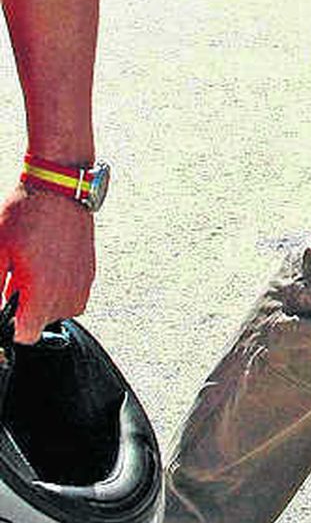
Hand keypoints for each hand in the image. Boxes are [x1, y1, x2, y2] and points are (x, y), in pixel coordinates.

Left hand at [0, 185, 94, 344]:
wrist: (58, 188)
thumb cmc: (25, 215)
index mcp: (43, 292)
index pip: (25, 334)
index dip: (9, 322)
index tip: (4, 302)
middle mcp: (67, 292)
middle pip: (40, 324)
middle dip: (24, 308)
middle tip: (14, 277)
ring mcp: (82, 283)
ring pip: (57, 311)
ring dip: (41, 299)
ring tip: (30, 269)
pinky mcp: (89, 273)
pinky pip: (70, 295)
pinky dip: (56, 287)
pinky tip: (45, 263)